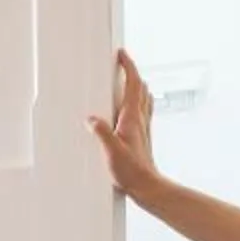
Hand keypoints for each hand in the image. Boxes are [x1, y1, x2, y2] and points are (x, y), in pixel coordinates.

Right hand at [86, 48, 158, 197]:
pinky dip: (138, 101)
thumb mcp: (111, 151)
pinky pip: (142, 111)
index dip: (129, 66)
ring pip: (143, 97)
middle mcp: (140, 119)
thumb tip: (92, 119)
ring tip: (127, 80)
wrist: (147, 186)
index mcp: (132, 117)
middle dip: (132, 71)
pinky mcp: (142, 135)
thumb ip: (101, 133)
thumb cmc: (132, 171)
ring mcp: (143, 126)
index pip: (133, 83)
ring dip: (136, 85)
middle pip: (140, 87)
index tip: (122, 54)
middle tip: (122, 63)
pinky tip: (131, 108)